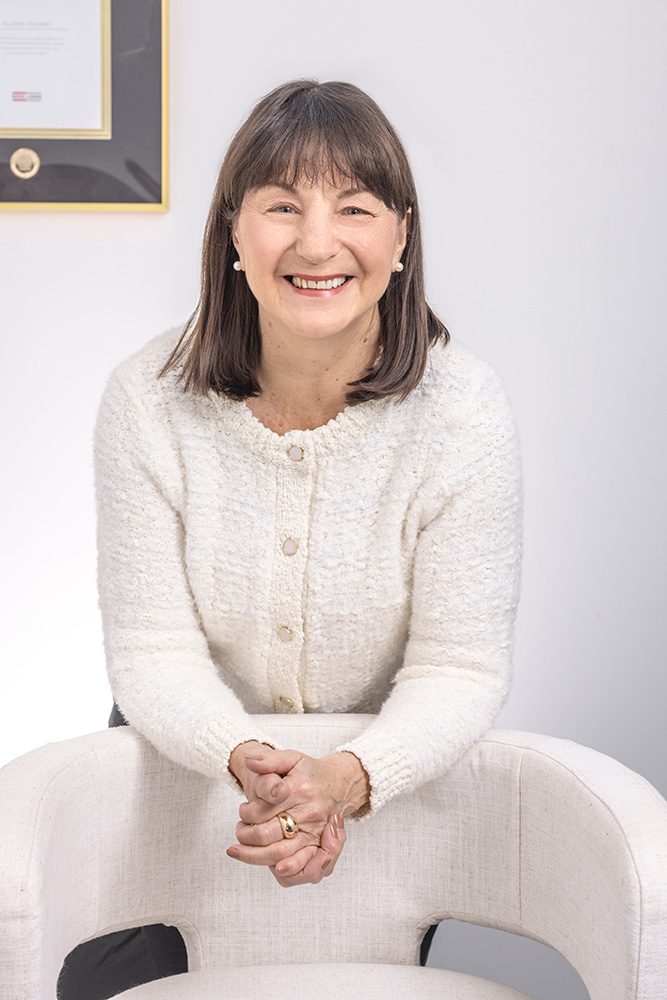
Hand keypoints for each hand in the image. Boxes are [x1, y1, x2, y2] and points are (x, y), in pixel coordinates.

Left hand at [226, 748, 360, 884]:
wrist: (339, 784)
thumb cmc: (311, 773)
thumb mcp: (291, 758)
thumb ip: (269, 759)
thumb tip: (249, 761)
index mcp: (298, 791)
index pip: (263, 809)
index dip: (247, 813)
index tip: (243, 811)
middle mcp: (309, 814)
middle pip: (268, 835)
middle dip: (246, 836)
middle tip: (239, 831)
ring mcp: (315, 833)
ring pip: (282, 856)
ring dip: (256, 858)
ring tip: (240, 852)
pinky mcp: (321, 848)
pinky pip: (305, 870)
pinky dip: (286, 874)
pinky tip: (271, 867)